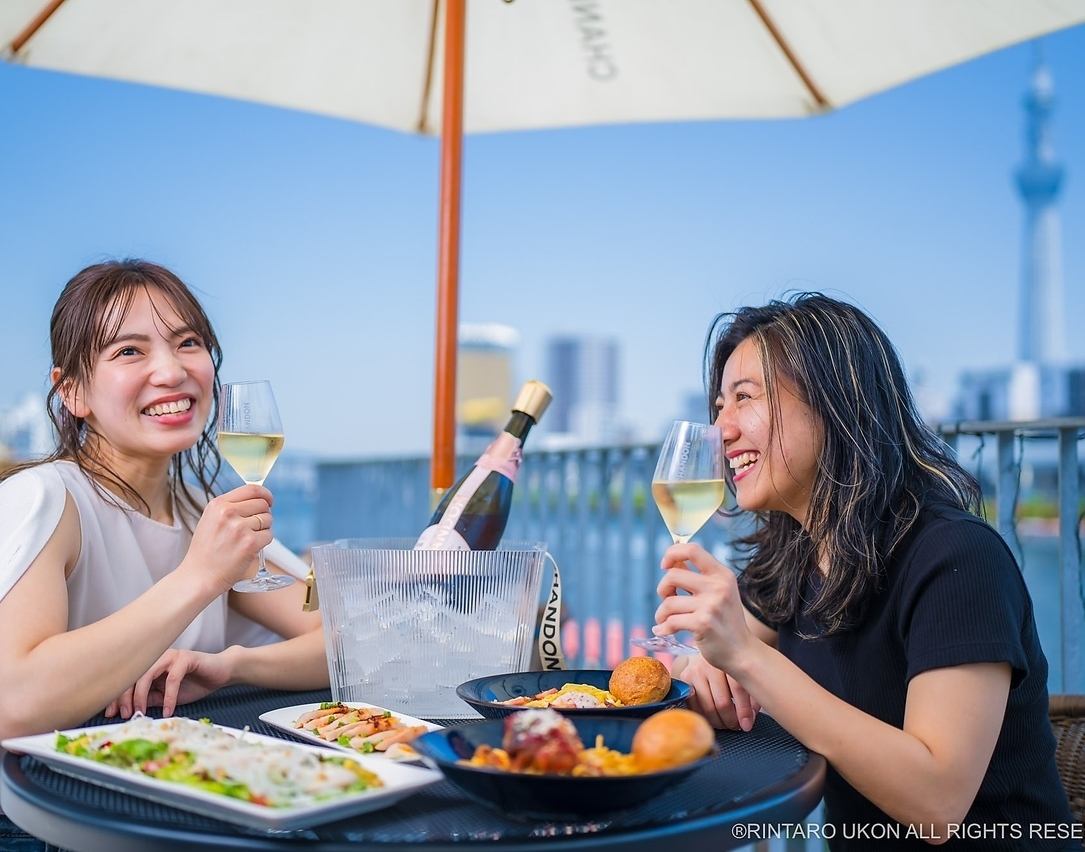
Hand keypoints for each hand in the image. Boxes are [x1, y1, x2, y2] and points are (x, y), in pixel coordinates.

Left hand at [104, 648, 234, 718]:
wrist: (223, 672)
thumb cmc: (196, 683)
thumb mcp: (167, 696)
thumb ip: (151, 698)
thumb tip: (130, 710)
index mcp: (150, 664)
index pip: (127, 679)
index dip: (117, 696)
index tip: (111, 713)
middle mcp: (157, 657)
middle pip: (132, 676)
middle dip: (125, 697)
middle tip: (125, 715)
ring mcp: (171, 656)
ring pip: (147, 675)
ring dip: (141, 696)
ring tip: (141, 713)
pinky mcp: (186, 659)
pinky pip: (172, 679)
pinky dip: (168, 697)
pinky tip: (167, 710)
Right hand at [183, 485, 273, 590]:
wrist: (198, 576)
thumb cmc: (205, 551)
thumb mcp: (210, 520)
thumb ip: (231, 507)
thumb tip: (258, 499)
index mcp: (218, 504)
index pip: (251, 489)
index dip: (265, 494)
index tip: (268, 500)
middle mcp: (228, 513)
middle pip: (263, 504)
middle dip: (263, 514)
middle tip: (253, 527)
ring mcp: (240, 528)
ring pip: (268, 519)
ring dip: (263, 529)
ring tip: (246, 540)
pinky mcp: (250, 543)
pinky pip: (269, 535)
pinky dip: (263, 542)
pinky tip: (249, 548)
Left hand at [654, 542, 753, 672]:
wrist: (741, 652)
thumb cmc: (726, 621)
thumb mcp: (719, 592)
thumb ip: (698, 576)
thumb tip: (672, 560)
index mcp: (722, 574)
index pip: (692, 550)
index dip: (672, 553)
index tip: (664, 565)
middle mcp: (718, 586)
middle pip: (672, 575)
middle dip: (663, 588)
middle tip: (668, 600)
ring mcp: (711, 605)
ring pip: (669, 601)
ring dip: (661, 613)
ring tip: (665, 619)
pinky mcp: (703, 623)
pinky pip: (671, 621)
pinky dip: (663, 627)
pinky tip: (663, 631)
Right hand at [675, 653, 759, 730]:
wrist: (712, 644)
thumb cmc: (732, 663)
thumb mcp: (744, 672)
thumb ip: (751, 692)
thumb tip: (750, 718)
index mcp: (729, 660)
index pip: (738, 690)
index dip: (744, 711)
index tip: (747, 725)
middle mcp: (709, 665)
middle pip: (722, 702)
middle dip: (731, 720)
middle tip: (737, 726)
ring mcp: (695, 671)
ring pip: (708, 707)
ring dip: (719, 722)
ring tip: (727, 725)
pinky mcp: (685, 678)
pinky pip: (694, 706)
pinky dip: (704, 716)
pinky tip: (713, 719)